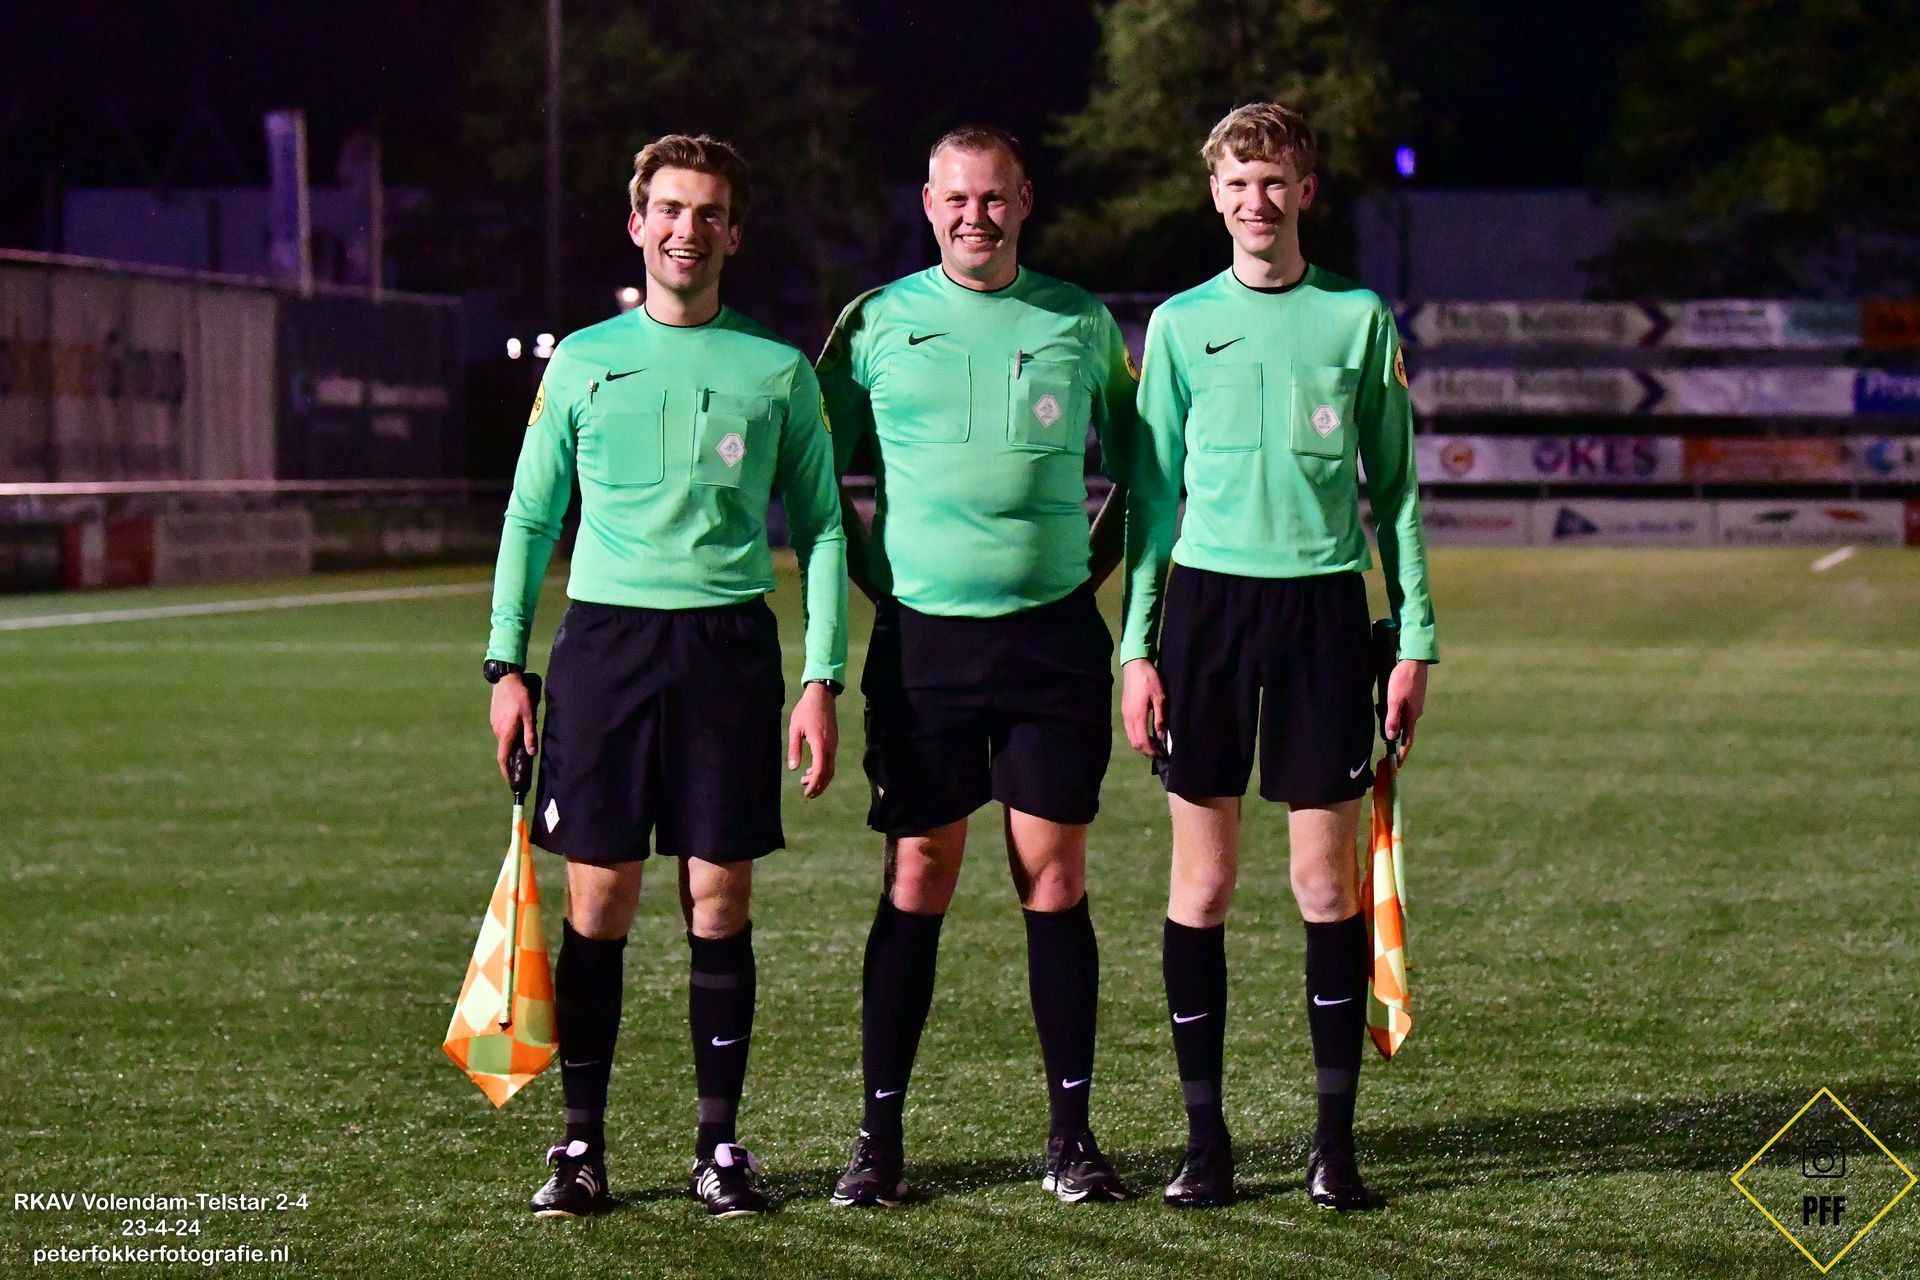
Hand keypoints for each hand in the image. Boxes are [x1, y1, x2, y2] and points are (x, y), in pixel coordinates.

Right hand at [490, 673, 536, 783]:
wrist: (506, 680)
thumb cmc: (520, 697)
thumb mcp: (529, 716)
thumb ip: (530, 735)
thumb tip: (531, 753)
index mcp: (505, 733)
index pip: (502, 758)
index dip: (505, 771)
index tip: (510, 780)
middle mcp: (497, 731)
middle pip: (504, 750)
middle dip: (512, 758)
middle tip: (523, 763)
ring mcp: (494, 724)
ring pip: (504, 740)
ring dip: (512, 744)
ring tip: (524, 743)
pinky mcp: (494, 718)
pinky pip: (502, 731)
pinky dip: (509, 735)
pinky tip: (518, 728)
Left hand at [787, 681, 838, 797]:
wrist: (822, 697)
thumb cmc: (805, 711)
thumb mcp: (795, 729)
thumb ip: (794, 749)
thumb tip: (792, 768)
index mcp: (820, 744)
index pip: (820, 770)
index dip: (814, 783)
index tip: (806, 791)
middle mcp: (830, 747)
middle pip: (828, 773)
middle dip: (819, 786)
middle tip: (807, 794)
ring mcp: (834, 745)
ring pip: (831, 768)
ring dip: (821, 779)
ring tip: (805, 782)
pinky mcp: (834, 742)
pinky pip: (830, 761)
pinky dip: (823, 770)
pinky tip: (811, 770)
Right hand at [1121, 658, 1166, 758]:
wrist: (1135, 665)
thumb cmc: (1149, 679)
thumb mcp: (1160, 697)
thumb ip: (1160, 718)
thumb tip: (1161, 735)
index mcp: (1138, 715)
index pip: (1142, 741)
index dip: (1151, 751)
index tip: (1161, 754)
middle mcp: (1128, 717)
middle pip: (1134, 742)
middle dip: (1146, 750)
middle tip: (1159, 752)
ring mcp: (1125, 714)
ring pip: (1131, 737)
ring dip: (1141, 743)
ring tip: (1154, 744)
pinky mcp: (1125, 710)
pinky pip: (1129, 729)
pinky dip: (1137, 736)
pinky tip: (1147, 733)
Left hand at [1383, 659, 1428, 762]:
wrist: (1414, 660)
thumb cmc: (1403, 679)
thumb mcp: (1394, 700)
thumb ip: (1392, 719)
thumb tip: (1391, 737)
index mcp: (1412, 716)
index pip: (1407, 740)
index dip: (1402, 753)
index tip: (1398, 765)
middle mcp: (1416, 713)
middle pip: (1403, 730)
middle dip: (1393, 736)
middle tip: (1383, 738)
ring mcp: (1415, 705)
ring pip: (1402, 718)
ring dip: (1392, 720)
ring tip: (1382, 711)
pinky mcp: (1413, 697)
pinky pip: (1402, 709)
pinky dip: (1394, 711)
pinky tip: (1387, 702)